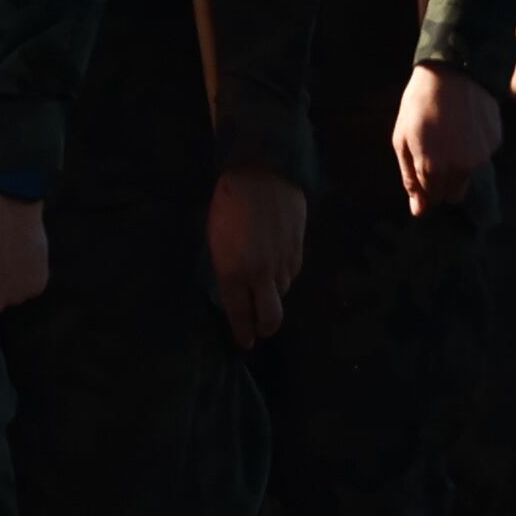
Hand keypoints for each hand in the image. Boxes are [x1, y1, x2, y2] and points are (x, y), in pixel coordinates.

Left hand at [206, 165, 306, 347]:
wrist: (262, 174)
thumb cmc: (228, 203)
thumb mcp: (216, 239)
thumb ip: (227, 268)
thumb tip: (234, 286)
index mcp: (234, 273)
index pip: (239, 314)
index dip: (243, 332)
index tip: (244, 342)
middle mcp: (261, 274)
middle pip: (270, 318)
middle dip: (265, 328)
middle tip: (260, 329)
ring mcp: (283, 263)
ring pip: (282, 293)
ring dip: (273, 296)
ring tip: (265, 288)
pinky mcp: (299, 249)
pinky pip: (292, 273)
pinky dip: (284, 276)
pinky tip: (277, 266)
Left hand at [394, 64, 501, 214]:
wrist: (454, 68)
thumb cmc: (419, 103)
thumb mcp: (402, 139)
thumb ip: (411, 179)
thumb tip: (419, 211)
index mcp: (434, 168)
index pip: (434, 199)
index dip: (426, 186)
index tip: (423, 165)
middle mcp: (462, 168)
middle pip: (455, 194)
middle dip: (445, 182)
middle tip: (437, 153)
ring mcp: (482, 155)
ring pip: (470, 174)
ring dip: (461, 163)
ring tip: (451, 132)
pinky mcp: (496, 141)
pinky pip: (483, 154)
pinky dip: (474, 145)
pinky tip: (466, 122)